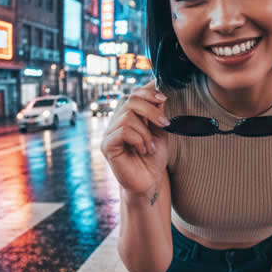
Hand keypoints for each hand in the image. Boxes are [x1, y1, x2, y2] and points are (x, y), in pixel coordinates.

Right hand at [100, 79, 169, 195]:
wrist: (150, 181)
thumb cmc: (154, 157)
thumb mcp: (160, 130)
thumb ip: (158, 112)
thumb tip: (159, 89)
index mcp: (128, 114)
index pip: (134, 93)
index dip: (148, 91)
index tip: (164, 97)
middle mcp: (116, 120)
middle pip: (131, 99)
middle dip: (152, 110)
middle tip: (165, 124)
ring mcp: (109, 132)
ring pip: (128, 116)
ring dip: (146, 132)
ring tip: (150, 146)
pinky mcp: (107, 145)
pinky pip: (123, 131)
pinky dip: (138, 139)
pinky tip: (142, 150)